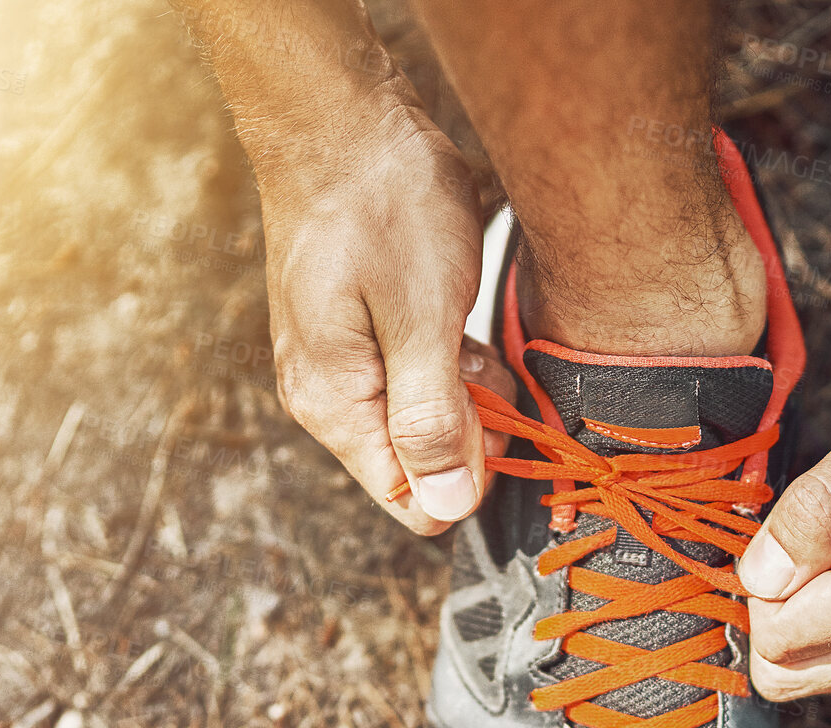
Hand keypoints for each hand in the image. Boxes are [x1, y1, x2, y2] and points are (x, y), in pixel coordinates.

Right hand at [260, 94, 513, 533]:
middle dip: (474, 427)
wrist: (340, 117)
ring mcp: (343, 366)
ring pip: (429, 418)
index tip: (501, 421)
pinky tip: (455, 314)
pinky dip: (452, 358)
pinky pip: (421, 377)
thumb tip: (445, 506)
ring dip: (468, 387)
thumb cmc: (379, 207)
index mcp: (335, 407)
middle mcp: (329, 399)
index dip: (472, 475)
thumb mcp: (423, 319)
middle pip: (424, 464)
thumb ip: (434, 420)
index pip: (413, 502)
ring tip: (463, 323)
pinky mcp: (361, 335)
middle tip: (481, 358)